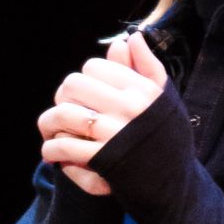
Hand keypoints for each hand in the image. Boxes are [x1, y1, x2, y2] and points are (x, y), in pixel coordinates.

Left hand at [38, 31, 168, 198]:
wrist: (174, 186)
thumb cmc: (169, 140)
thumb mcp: (165, 100)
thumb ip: (146, 67)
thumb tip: (131, 37)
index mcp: (142, 89)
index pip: (94, 66)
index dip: (84, 78)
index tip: (85, 94)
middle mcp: (128, 107)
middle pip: (72, 84)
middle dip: (62, 97)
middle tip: (65, 112)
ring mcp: (114, 133)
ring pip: (62, 113)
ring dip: (49, 124)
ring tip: (51, 132)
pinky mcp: (103, 159)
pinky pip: (63, 146)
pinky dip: (52, 149)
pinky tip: (53, 152)